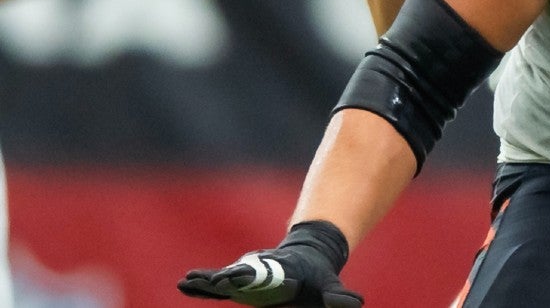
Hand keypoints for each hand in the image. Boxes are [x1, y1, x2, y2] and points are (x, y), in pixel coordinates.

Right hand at [179, 221, 362, 306]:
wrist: (308, 257)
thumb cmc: (317, 278)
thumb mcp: (329, 287)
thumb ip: (338, 297)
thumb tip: (355, 304)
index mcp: (282, 273)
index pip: (266, 276)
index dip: (252, 277)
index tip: (235, 277)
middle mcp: (262, 272)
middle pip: (242, 275)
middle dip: (228, 278)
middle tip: (212, 281)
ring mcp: (249, 277)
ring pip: (225, 278)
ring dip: (207, 280)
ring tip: (187, 280)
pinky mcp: (239, 283)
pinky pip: (218, 286)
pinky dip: (203, 285)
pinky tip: (184, 284)